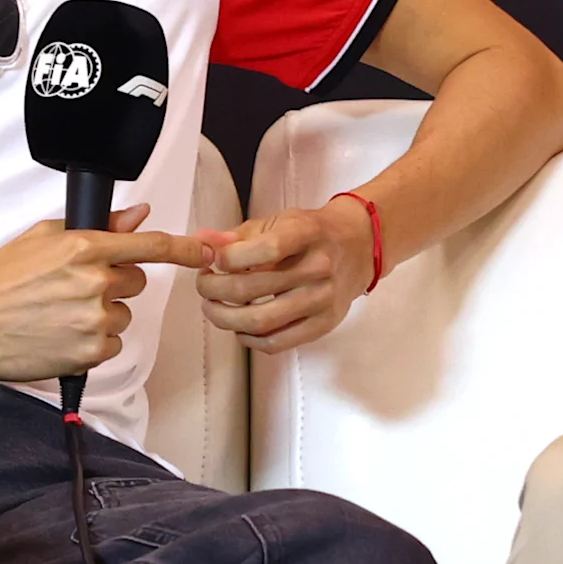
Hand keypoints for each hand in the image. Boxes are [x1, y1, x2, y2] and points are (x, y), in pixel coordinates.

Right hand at [0, 206, 209, 381]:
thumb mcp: (42, 237)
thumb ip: (97, 227)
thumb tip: (138, 216)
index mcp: (84, 248)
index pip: (152, 246)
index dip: (185, 249)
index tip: (204, 252)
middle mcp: (94, 283)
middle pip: (136, 281)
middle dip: (115, 282)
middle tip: (75, 286)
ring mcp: (93, 321)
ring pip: (124, 316)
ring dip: (102, 314)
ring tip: (60, 313)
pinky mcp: (88, 354)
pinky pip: (111, 345)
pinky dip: (92, 341)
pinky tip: (60, 333)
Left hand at [191, 197, 376, 351]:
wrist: (360, 245)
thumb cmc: (312, 232)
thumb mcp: (279, 221)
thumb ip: (239, 235)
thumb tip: (202, 243)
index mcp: (307, 234)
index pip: (265, 249)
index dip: (230, 258)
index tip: (213, 260)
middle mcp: (318, 268)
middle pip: (253, 289)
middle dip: (214, 289)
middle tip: (204, 285)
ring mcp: (323, 300)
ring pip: (261, 321)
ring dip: (225, 318)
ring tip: (213, 307)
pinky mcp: (323, 324)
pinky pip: (277, 342)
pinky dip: (249, 338)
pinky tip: (239, 326)